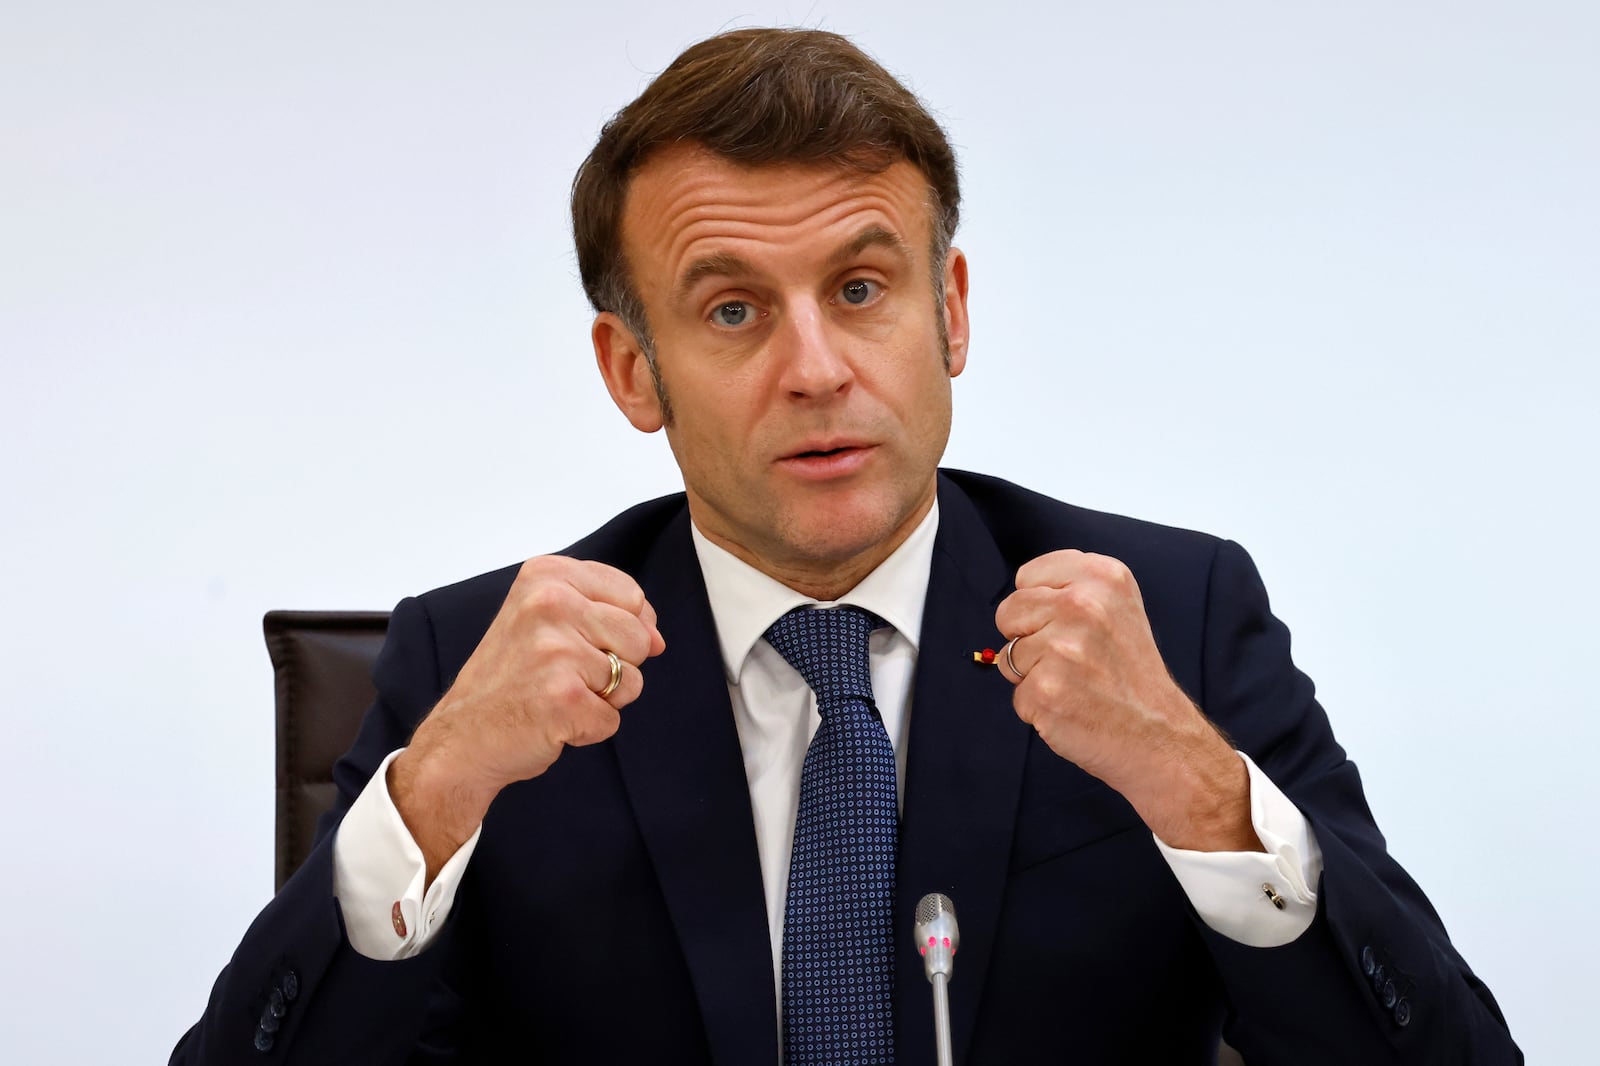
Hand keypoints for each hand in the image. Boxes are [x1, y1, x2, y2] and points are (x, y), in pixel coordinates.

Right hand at [390, 556, 665, 875]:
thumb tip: (659, 639)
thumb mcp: (548, 620)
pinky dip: (588, 729)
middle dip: (615, 666)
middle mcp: (549, 603)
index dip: (619, 630)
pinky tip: (551, 721)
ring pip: (632, 680)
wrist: (461, 739)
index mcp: (546, 575)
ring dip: (602, 700)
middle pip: (640, 638)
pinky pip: (613, 719)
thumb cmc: (510, 678)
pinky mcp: (563, 697)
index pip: (634, 597)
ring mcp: (555, 650)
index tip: (575, 643)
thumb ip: (610, 614)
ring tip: (555, 696)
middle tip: (562, 675)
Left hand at [994, 550, 1259, 852]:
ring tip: (1075, 683)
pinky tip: (1073, 706)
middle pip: (1009, 611)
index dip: (1040, 606)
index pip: (1027, 576)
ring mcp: (1063, 649)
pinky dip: (1037, 706)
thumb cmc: (1131, 674)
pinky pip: (1016, 694)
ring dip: (1032, 675)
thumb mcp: (1118, 607)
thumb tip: (1018, 594)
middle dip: (1027, 638)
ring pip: (1007, 654)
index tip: (1071, 626)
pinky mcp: (1046, 690)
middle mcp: (1082, 604)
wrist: (1159, 736)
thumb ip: (1070, 589)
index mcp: (1102, 577)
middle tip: (1071, 659)